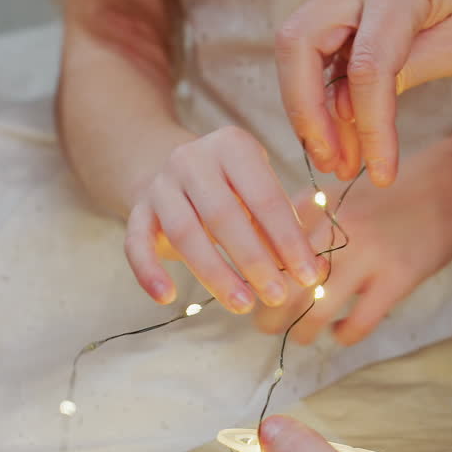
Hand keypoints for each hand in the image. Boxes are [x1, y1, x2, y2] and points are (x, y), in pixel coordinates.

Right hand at [126, 126, 328, 312]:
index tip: (308, 276)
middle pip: (223, 215)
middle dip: (254, 261)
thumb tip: (316, 272)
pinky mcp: (136, 210)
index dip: (288, 240)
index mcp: (232, 146)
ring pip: (184, 233)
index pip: (265, 197)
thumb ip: (284, 227)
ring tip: (242, 305)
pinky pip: (136, 243)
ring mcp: (160, 184)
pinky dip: (149, 272)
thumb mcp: (259, 192)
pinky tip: (167, 299)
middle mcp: (191, 159)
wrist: (167, 166)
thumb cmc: (231, 187)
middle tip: (277, 296)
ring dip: (214, 274)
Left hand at [255, 144, 451, 345]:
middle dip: (268, 312)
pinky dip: (344, 335)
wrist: (451, 186)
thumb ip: (306, 217)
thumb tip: (265, 248)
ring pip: (317, 309)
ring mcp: (369, 256)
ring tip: (298, 336)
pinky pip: (360, 321)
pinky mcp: (398, 278)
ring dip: (301, 331)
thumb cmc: (390, 196)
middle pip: (286, 283)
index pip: (271, 252)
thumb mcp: (343, 195)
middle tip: (263, 324)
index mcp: (321, 210)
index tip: (249, 292)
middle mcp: (338, 231)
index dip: (255, 278)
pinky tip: (340, 333)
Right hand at [276, 0, 451, 185]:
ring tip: (340, 162)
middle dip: (307, 112)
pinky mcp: (345, 14)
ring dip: (310, 112)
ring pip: (298, 50)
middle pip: (299, 44)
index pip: (368, 65)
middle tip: (331, 163)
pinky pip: (317, 55)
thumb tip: (347, 112)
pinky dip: (322, 99)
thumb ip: (410, 70)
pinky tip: (343, 138)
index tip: (381, 175)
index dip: (370, 127)